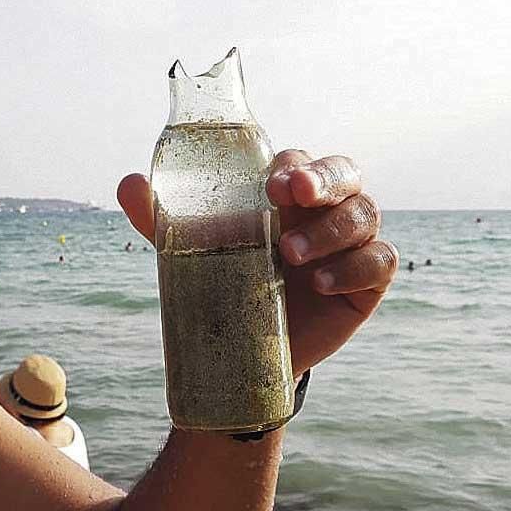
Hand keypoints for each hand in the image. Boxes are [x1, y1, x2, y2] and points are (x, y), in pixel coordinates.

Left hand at [117, 149, 397, 375]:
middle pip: (346, 173)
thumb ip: (166, 218)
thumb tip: (128, 182)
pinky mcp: (368, 280)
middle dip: (324, 179)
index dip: (293, 165)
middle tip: (296, 195)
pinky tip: (324, 284)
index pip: (301, 160)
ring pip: (364, 213)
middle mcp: (325, 210)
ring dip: (332, 229)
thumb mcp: (196, 251)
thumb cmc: (228, 283)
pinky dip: (356, 267)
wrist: (249, 349)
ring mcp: (350, 243)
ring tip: (292, 256)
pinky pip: (381, 260)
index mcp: (288, 195)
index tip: (270, 184)